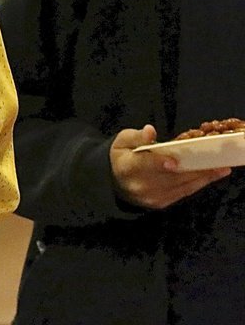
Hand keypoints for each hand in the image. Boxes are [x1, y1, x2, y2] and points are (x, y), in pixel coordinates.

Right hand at [110, 124, 230, 208]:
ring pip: (181, 186)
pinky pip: (184, 192)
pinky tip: (211, 175)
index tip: (174, 162)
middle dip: (193, 169)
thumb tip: (149, 132)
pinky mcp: (162, 203)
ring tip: (220, 168)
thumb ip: (136, 136)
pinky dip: (198, 183)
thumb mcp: (122, 141)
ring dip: (202, 177)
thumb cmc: (122, 157)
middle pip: (169, 177)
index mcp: (127, 168)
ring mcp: (152, 197)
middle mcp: (140, 186)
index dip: (158, 164)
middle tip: (213, 161)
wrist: (115, 182)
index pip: (143, 165)